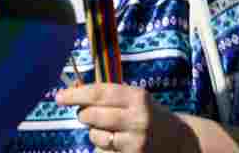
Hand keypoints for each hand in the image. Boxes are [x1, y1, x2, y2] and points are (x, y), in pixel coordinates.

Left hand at [56, 83, 193, 152]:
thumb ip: (108, 95)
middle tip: (85, 114)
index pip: (99, 93)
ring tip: (110, 130)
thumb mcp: (135, 98)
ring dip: (94, 133)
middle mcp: (137, 119)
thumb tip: (74, 92)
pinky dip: (104, 147)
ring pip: (95, 136)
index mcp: (137, 97)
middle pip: (92, 116)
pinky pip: (103, 152)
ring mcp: (135, 141)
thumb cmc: (148, 114)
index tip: (59, 97)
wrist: (179, 139)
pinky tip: (117, 144)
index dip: (76, 95)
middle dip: (83, 114)